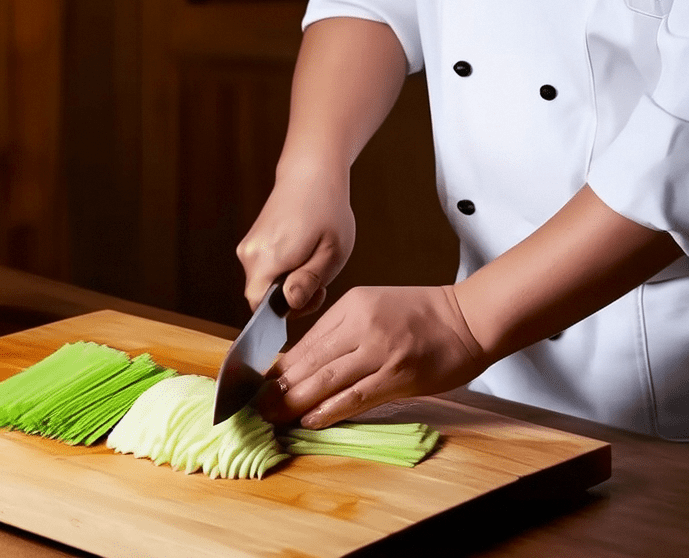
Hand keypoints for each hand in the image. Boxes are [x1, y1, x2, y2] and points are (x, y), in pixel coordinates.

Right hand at [236, 172, 354, 315]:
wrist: (311, 173)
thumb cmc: (327, 211)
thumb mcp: (331, 252)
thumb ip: (308, 282)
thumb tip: (289, 305)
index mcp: (268, 259)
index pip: (260, 309)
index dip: (288, 312)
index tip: (315, 293)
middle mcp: (249, 254)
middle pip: (263, 297)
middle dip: (292, 297)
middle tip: (320, 276)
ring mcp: (248, 246)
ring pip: (265, 283)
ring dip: (289, 281)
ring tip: (313, 257)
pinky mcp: (252, 240)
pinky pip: (264, 269)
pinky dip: (283, 268)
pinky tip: (303, 250)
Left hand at [257, 284, 484, 427]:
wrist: (468, 318)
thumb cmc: (424, 314)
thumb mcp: (375, 307)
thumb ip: (344, 331)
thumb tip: (308, 362)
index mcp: (353, 306)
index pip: (307, 340)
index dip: (281, 365)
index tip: (262, 383)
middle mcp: (362, 325)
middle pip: (311, 360)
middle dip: (280, 386)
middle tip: (257, 406)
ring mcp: (380, 350)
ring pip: (327, 379)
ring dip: (297, 401)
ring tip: (274, 416)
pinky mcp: (397, 375)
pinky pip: (355, 396)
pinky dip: (329, 410)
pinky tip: (311, 420)